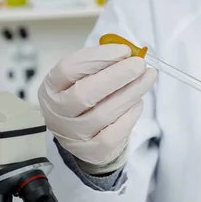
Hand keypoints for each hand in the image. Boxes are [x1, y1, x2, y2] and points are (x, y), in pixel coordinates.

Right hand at [38, 44, 156, 174]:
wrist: (86, 136)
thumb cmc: (89, 97)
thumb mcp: (87, 77)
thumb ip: (104, 64)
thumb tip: (130, 54)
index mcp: (52, 87)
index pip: (69, 69)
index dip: (98, 57)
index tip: (124, 50)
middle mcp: (57, 111)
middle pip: (85, 93)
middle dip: (116, 76)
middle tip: (139, 64)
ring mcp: (73, 134)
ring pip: (104, 113)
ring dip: (131, 92)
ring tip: (148, 78)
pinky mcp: (92, 151)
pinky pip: (115, 132)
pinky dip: (130, 114)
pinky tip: (138, 102)